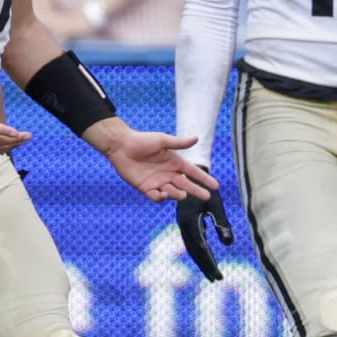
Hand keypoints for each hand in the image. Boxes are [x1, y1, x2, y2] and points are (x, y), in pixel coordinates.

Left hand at [101, 125, 217, 201]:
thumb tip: (196, 138)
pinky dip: (161, 198)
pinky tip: (164, 193)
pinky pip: (157, 197)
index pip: (193, 172)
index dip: (203, 178)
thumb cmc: (142, 140)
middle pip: (186, 185)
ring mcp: (158, 182)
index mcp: (174, 162)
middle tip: (206, 196)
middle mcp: (168, 173)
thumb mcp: (162, 140)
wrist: (121, 146)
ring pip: (173, 192)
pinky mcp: (146, 188)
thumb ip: (179, 143)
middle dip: (197, 191)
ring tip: (182, 194)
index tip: (215, 186)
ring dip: (178, 194)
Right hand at [177, 187, 233, 280]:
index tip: (218, 275)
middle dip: (205, 266)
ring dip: (202, 260)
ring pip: (192, 247)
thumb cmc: (207, 186)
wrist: (193, 172)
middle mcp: (183, 225)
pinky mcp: (186, 222)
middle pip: (194, 252)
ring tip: (211, 273)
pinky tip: (208, 255)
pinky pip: (192, 240)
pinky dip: (200, 250)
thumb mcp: (216, 205)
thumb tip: (229, 243)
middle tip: (216, 280)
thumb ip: (222, 223)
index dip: (210, 263)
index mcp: (189, 222)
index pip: (201, 248)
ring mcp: (183, 224)